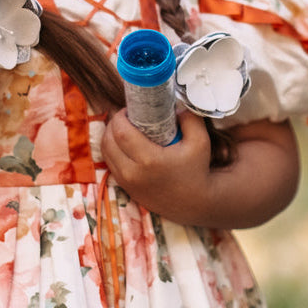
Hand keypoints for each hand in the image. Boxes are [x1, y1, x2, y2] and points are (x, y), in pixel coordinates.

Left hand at [101, 108, 214, 224]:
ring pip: (106, 154)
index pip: (121, 132)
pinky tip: (123, 145)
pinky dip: (112, 152)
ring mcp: (128, 184)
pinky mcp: (127, 190)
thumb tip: (175, 104)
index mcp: (149, 160)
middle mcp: (134, 173)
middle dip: (113, 124)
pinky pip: (111, 165)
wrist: (197, 203)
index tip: (129, 109)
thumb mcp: (200, 141)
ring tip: (123, 128)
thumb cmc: (197, 170)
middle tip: (125, 117)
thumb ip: (190, 118)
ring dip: (110, 137)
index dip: (120, 117)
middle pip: (108, 141)